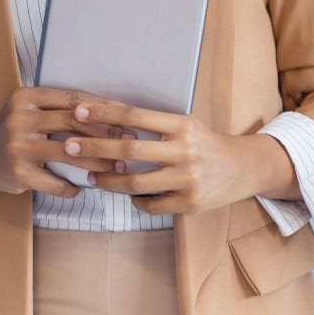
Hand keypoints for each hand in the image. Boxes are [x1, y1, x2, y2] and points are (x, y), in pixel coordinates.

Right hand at [0, 87, 131, 202]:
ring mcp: (18, 148)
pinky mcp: (18, 173)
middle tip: (129, 142)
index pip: (73, 98)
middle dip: (107, 133)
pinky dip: (72, 187)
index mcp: (26, 98)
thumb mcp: (32, 112)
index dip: (103, 107)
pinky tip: (83, 187)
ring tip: (116, 168)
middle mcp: (20, 119)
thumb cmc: (17, 133)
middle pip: (74, 123)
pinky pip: (55, 182)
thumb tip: (111, 112)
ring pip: (70, 154)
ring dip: (98, 162)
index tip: (127, 115)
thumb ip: (61, 109)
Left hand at [63, 101, 294, 215]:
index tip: (79, 110)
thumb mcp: (186, 126)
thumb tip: (111, 123)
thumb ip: (155, 126)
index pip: (135, 116)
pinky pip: (150, 204)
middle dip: (94, 147)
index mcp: (183, 126)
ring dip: (107, 181)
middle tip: (68, 145)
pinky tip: (126, 194)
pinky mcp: (189, 204)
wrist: (245, 168)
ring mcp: (187, 180)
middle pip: (129, 149)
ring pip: (135, 183)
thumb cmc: (207, 143)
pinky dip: (134, 200)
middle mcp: (185, 151)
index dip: (105, 113)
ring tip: (91, 177)